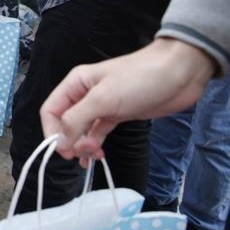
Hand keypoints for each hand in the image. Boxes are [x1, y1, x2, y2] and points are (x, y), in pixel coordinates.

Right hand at [40, 38, 215, 163]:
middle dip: (70, 140)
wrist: (178, 73)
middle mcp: (84, 94)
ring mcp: (102, 106)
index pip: (50, 110)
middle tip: (87, 152)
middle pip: (65, 122)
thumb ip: (77, 120)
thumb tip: (58, 142)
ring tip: (95, 155)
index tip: (63, 150)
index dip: (52, 131)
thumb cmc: (138, 80)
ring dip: (83, 145)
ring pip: (81, 129)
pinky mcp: (118, 115)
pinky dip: (94, 144)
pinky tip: (97, 157)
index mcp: (75, 84)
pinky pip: (98, 132)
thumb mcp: (103, 99)